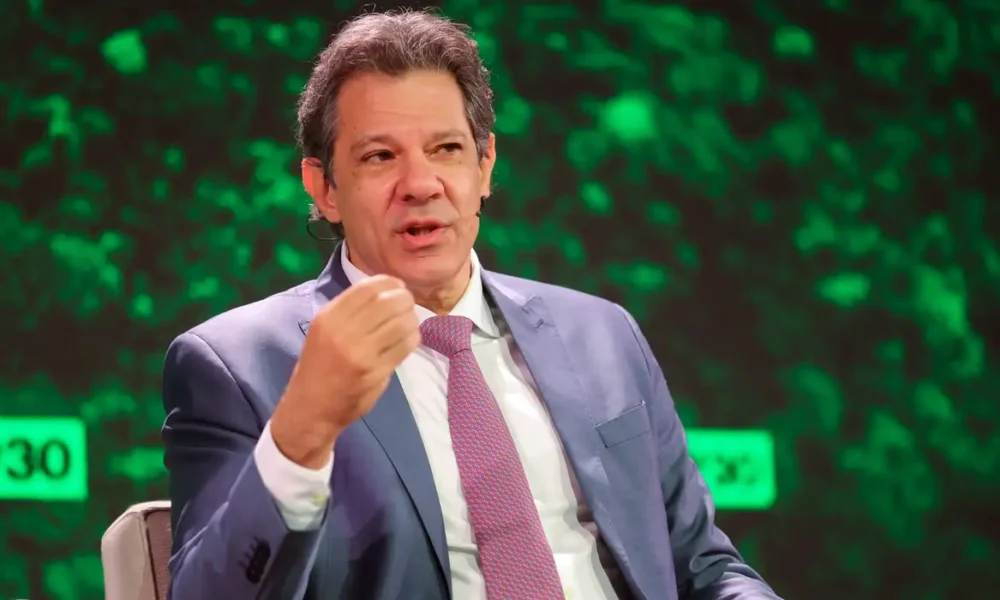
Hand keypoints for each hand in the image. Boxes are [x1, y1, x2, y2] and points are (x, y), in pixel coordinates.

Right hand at [271, 275, 419, 467]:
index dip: (390, 283)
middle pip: (389, 302)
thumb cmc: (319, 365)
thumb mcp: (325, 330)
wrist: (311, 408)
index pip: (368, 287)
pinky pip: (405, 346)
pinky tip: (408, 340)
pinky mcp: (376, 371)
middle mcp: (343, 331)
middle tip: (408, 305)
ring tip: (409, 323)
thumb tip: (388, 289)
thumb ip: (351, 310)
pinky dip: (412, 339)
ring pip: (401, 323)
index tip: (398, 287)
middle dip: (405, 300)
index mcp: (329, 317)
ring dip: (411, 320)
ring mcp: (361, 353)